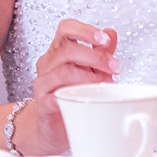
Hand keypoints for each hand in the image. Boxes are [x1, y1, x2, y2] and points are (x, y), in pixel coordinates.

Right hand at [19, 19, 117, 154]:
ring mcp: (43, 82)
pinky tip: (88, 97)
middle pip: (68, 49)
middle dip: (96, 57)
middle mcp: (48, 63)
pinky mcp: (42, 103)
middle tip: (115, 67)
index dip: (85, 30)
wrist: (53, 128)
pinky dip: (74, 94)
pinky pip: (56, 94)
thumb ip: (100, 52)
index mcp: (59, 51)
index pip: (66, 28)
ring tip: (105, 84)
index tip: (105, 39)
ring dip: (89, 77)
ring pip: (63, 71)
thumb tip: (111, 32)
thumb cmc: (71, 96)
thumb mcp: (90, 70)